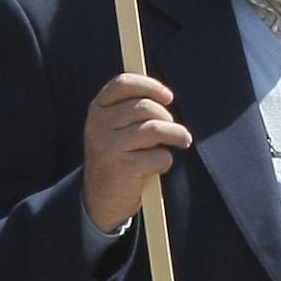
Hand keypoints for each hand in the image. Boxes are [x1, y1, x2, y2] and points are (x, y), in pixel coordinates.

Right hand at [83, 72, 190, 233]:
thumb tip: (166, 94)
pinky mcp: (122, 166)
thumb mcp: (116, 127)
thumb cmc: (119, 155)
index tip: (169, 97)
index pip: (123, 83)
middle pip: (146, 106)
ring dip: (177, 135)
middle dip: (168, 117)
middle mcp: (98, 124)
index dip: (150, 86)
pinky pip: (159, 155)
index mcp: (98, 109)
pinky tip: (158, 166)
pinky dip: (166, 160)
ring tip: (182, 141)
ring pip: (156, 128)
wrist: (100, 197)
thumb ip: (133, 107)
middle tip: (174, 130)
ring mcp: (108, 146)